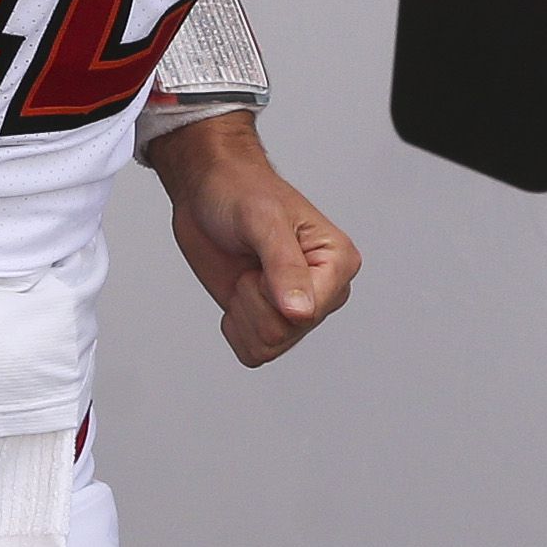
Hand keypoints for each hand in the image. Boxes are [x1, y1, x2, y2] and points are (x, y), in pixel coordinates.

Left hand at [150, 112, 359, 365]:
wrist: (208, 192)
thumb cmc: (240, 192)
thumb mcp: (262, 221)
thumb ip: (285, 267)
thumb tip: (301, 313)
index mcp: (339, 262)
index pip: (309, 312)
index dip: (270, 291)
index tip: (264, 257)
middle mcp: (325, 291)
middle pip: (284, 333)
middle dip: (252, 300)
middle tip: (253, 263)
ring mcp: (298, 310)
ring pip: (267, 347)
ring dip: (243, 312)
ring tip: (248, 273)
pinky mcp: (270, 321)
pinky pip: (253, 353)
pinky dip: (235, 326)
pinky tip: (239, 293)